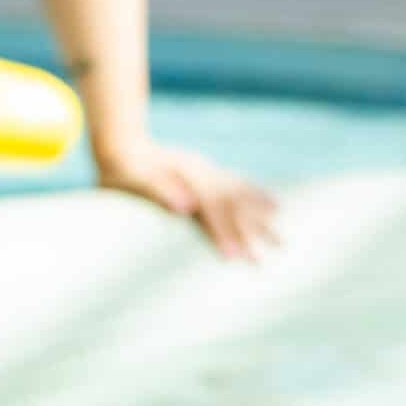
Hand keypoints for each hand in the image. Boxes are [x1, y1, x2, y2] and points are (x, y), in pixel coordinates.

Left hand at [92, 138, 279, 260]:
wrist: (122, 147)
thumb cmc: (123, 171)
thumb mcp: (133, 180)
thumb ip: (158, 191)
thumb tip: (186, 207)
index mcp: (186, 178)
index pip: (212, 209)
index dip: (224, 233)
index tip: (235, 258)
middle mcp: (202, 174)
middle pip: (235, 203)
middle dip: (256, 229)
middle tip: (279, 249)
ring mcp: (207, 172)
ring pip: (242, 195)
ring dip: (263, 215)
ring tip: (284, 233)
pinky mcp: (206, 173)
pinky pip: (237, 186)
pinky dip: (257, 197)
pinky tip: (274, 205)